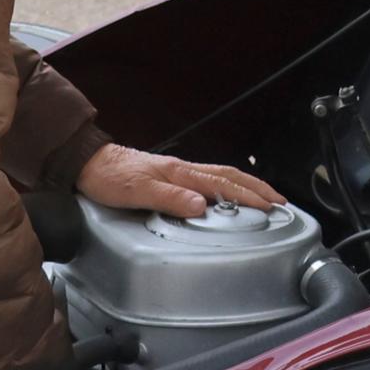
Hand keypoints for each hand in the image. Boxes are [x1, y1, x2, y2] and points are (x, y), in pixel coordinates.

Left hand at [77, 142, 286, 218]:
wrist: (89, 163)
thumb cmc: (109, 177)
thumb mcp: (136, 191)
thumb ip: (170, 198)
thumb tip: (202, 206)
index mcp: (180, 173)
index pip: (223, 185)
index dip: (248, 196)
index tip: (270, 206)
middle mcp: (183, 170)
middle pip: (230, 175)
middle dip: (258, 188)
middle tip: (280, 201)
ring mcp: (178, 171)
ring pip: (222, 175)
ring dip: (246, 185)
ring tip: (263, 196)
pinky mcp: (171, 175)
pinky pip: (209, 179)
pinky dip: (228, 185)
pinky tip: (228, 193)